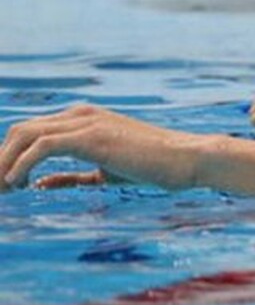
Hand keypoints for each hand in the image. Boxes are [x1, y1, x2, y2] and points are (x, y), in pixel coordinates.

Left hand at [1, 105, 206, 190]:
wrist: (186, 158)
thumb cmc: (153, 167)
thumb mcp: (105, 172)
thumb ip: (72, 176)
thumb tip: (39, 184)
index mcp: (84, 119)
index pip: (32, 132)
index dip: (11, 157)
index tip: (6, 185)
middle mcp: (80, 115)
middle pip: (21, 130)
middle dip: (2, 158)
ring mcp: (85, 122)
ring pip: (24, 135)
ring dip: (5, 162)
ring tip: (3, 189)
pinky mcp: (90, 136)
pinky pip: (41, 146)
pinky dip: (22, 164)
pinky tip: (18, 184)